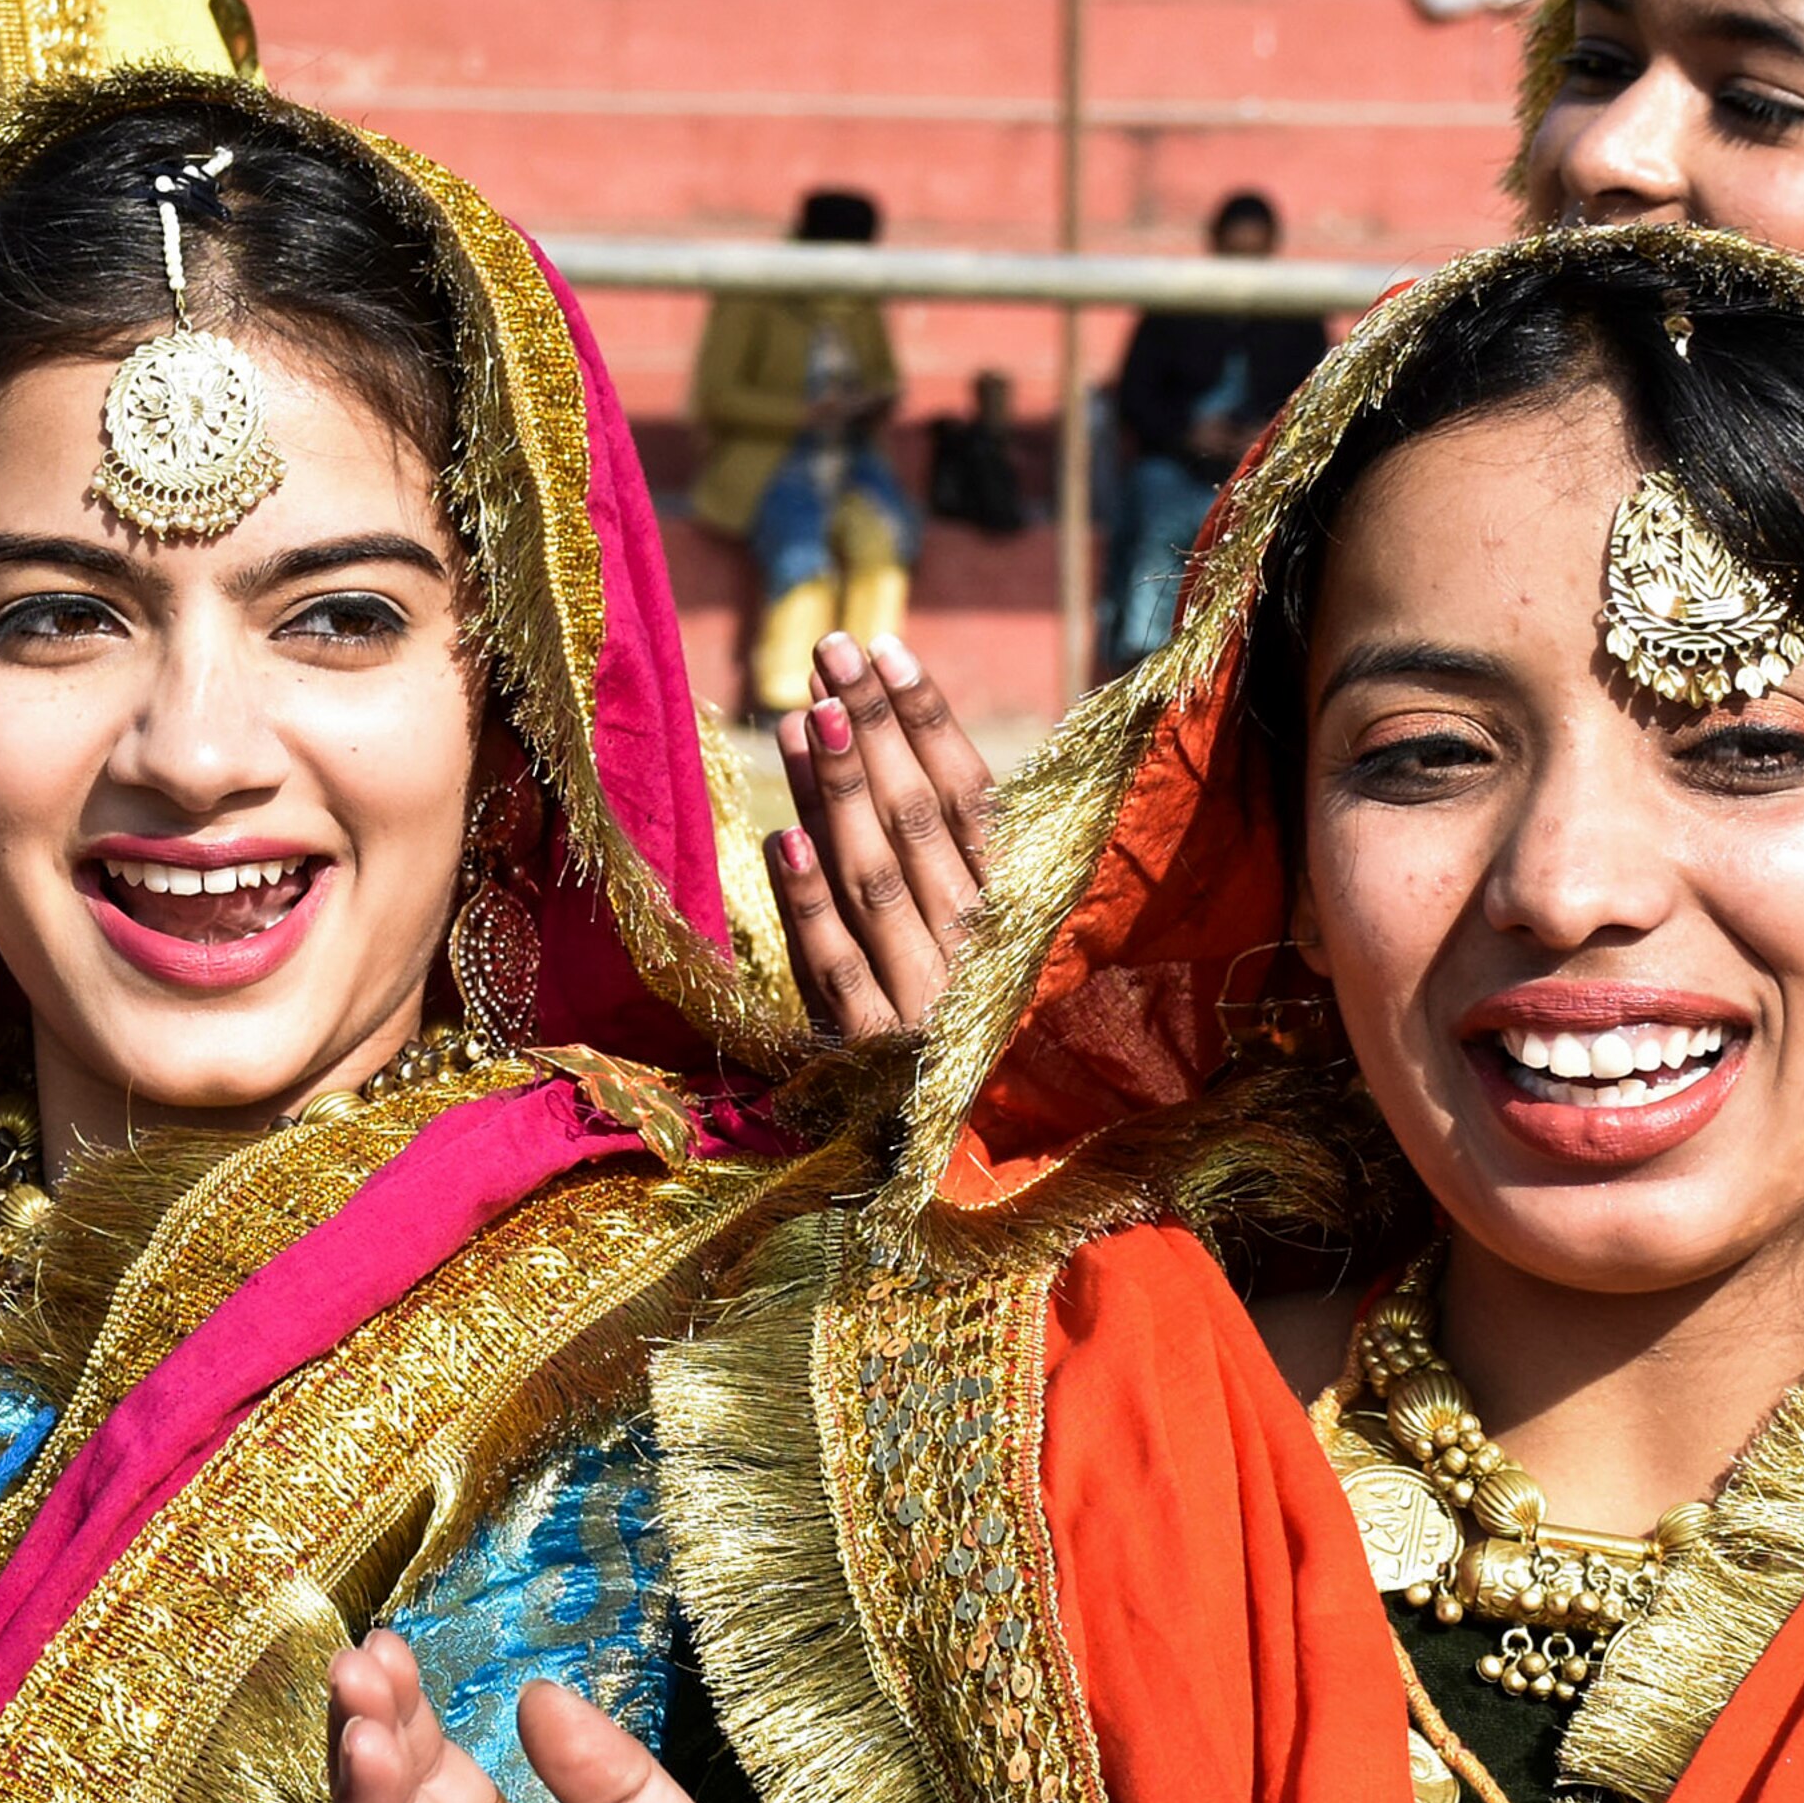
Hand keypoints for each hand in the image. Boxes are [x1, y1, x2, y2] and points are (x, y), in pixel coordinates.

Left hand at [767, 633, 990, 1040]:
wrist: (987, 1154)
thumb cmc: (993, 1028)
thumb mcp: (1005, 942)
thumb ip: (964, 860)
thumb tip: (904, 752)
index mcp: (1019, 911)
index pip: (971, 797)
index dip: (926, 721)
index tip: (885, 650)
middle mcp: (976, 945)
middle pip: (916, 819)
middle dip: (869, 730)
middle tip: (830, 649)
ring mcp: (923, 997)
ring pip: (874, 876)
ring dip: (836, 791)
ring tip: (801, 710)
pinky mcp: (870, 1051)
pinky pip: (835, 967)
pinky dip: (811, 904)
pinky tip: (784, 837)